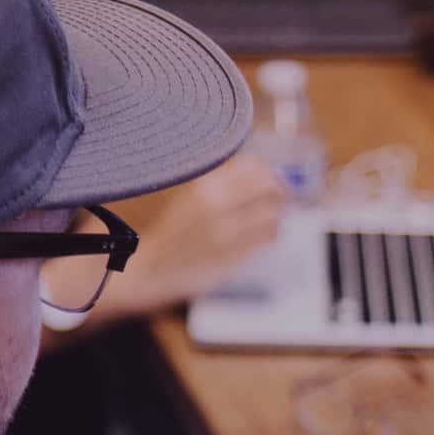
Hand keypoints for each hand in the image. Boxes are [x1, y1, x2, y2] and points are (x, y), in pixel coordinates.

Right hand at [61, 154, 288, 322]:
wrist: (152, 268)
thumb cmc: (176, 231)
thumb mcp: (193, 196)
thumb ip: (225, 182)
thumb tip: (265, 170)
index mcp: (204, 186)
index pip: (254, 166)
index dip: (268, 172)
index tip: (271, 178)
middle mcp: (215, 205)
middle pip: (270, 187)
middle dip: (281, 191)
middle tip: (280, 197)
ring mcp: (225, 232)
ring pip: (274, 213)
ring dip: (277, 214)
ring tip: (269, 217)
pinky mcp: (233, 255)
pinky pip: (268, 237)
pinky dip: (272, 232)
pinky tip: (263, 234)